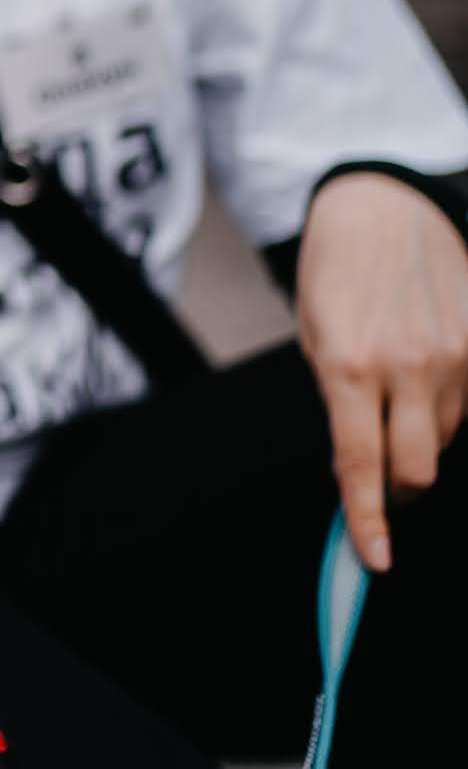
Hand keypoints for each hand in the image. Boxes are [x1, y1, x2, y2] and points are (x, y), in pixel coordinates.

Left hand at [296, 171, 467, 570]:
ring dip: (421, 440)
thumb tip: (357, 466)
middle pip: (417, 468)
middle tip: (382, 479)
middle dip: (398, 488)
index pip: (361, 464)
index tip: (373, 558)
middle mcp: (407, 366)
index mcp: (348, 365)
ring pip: (446, 439)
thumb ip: (337, 402)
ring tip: (398, 403)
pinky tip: (428, 383)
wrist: (384, 210)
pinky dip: (448, 409)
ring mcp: (455, 357)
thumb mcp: (314, 336)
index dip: (368, 519)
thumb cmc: (336, 273)